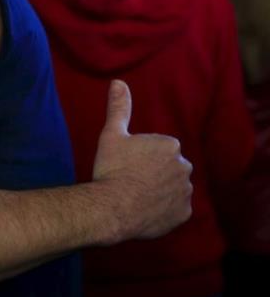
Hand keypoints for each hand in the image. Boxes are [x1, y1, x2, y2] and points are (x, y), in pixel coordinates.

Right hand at [92, 80, 192, 241]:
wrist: (112, 208)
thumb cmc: (111, 169)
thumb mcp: (111, 135)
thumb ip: (119, 108)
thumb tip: (118, 82)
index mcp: (170, 145)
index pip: (157, 149)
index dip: (139, 157)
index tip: (125, 165)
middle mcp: (184, 166)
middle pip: (167, 167)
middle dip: (153, 173)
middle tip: (129, 180)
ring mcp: (186, 191)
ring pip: (173, 188)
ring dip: (160, 191)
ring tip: (136, 197)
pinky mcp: (184, 213)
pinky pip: (175, 209)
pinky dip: (163, 210)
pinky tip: (144, 210)